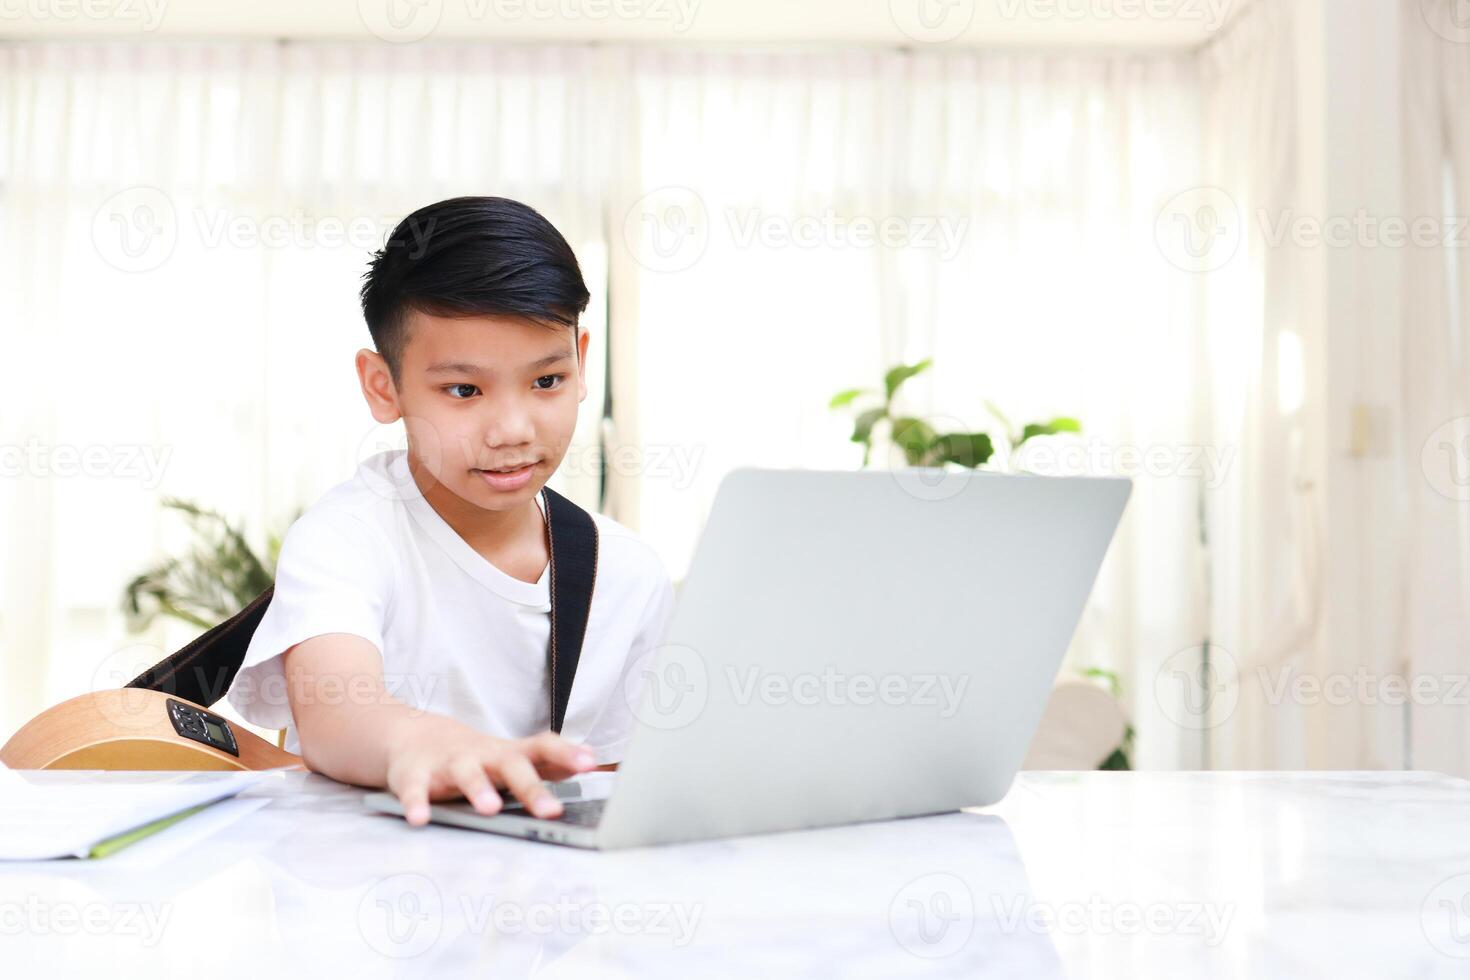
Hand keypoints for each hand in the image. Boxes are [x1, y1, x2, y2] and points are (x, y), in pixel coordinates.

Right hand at [384, 715, 595, 825]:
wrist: (414, 735)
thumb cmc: (476, 756)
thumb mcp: (512, 756)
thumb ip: (550, 760)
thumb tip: (591, 758)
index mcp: (508, 754)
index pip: (543, 747)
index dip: (567, 754)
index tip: (590, 763)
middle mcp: (482, 755)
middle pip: (510, 766)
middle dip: (531, 787)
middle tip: (551, 810)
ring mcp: (449, 764)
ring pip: (465, 774)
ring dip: (478, 790)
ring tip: (490, 809)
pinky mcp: (414, 775)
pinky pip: (415, 790)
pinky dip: (417, 803)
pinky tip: (421, 819)